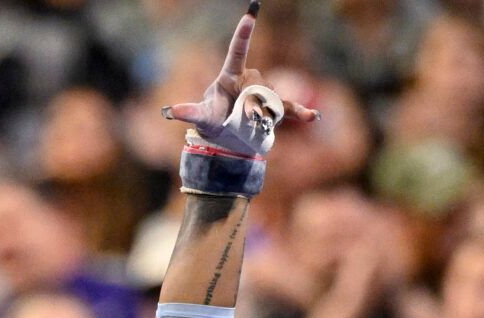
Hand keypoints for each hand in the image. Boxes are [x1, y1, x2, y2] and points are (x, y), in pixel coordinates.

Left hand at [162, 2, 318, 142]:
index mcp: (230, 76)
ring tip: (248, 124)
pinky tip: (312, 117)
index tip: (250, 14)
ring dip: (261, 113)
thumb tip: (171, 112)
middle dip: (251, 100)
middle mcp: (249, 79)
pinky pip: (289, 107)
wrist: (227, 139)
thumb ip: (190, 113)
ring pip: (269, 97)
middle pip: (258, 82)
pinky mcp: (274, 108)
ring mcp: (263, 92)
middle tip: (241, 116)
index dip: (244, 33)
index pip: (238, 51)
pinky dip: (300, 112)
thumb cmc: (212, 122)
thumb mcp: (201, 118)